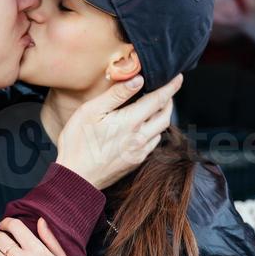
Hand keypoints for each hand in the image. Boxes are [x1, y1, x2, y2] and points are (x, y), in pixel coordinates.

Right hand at [56, 74, 182, 190]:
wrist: (75, 178)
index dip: (170, 86)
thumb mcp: (90, 111)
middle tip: (167, 91)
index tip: (178, 77)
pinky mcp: (135, 162)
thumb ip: (116, 95)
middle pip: (165, 116)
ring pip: (160, 131)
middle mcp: (140, 138)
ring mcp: (139, 152)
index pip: (158, 100)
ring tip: (154, 108)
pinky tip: (143, 128)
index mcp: (130, 122)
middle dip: (169, 101)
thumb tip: (137, 80)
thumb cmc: (77, 143)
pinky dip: (153, 132)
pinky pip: (152, 144)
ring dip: (161, 117)